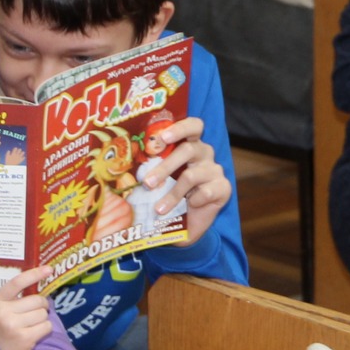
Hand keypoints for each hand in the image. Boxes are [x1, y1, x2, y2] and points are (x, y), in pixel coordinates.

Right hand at [0, 266, 54, 349]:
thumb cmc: (0, 326)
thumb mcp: (0, 307)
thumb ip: (15, 296)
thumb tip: (41, 279)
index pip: (18, 282)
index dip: (34, 274)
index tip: (49, 269)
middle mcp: (3, 312)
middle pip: (37, 300)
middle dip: (41, 305)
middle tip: (34, 312)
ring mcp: (13, 326)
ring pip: (43, 314)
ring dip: (41, 319)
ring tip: (30, 325)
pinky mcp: (24, 338)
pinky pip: (46, 326)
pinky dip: (44, 328)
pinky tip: (33, 333)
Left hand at [143, 118, 231, 243]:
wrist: (190, 223)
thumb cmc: (172, 195)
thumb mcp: (162, 179)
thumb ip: (152, 168)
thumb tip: (125, 165)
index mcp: (191, 145)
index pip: (193, 126)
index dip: (179, 128)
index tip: (162, 138)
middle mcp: (204, 153)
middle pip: (188, 150)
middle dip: (164, 167)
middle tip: (148, 182)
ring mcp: (215, 170)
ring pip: (191, 176)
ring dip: (172, 194)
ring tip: (158, 209)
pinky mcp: (224, 188)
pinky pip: (206, 192)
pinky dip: (193, 201)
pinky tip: (190, 207)